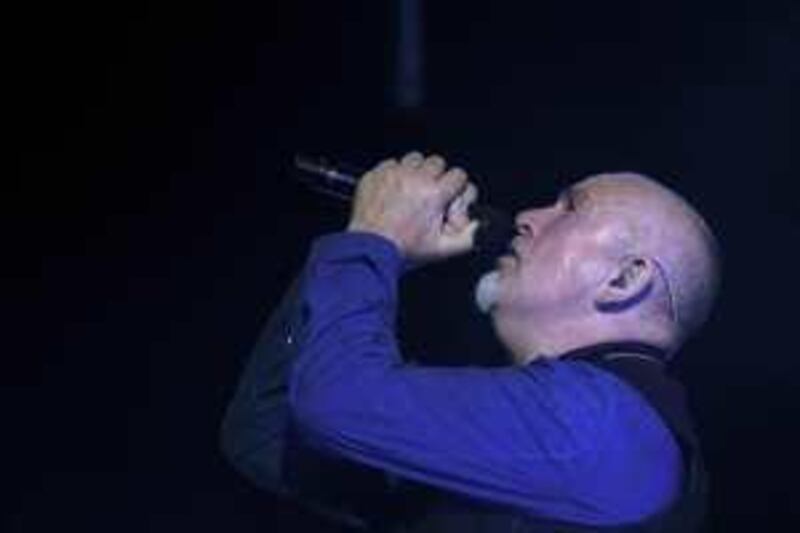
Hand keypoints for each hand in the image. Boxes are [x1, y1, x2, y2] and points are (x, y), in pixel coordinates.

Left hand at [347, 152, 479, 264]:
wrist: (369, 249)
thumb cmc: (403, 250)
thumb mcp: (442, 249)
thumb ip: (468, 237)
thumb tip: (480, 225)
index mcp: (434, 194)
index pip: (459, 175)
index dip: (456, 188)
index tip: (448, 199)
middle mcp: (415, 179)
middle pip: (437, 162)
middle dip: (436, 178)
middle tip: (429, 197)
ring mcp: (393, 174)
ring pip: (414, 159)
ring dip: (416, 172)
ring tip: (411, 192)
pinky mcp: (375, 174)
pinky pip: (391, 163)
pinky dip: (394, 174)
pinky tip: (393, 192)